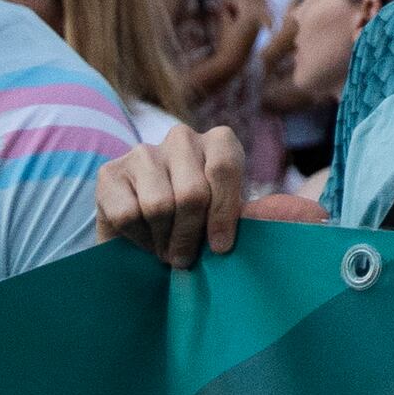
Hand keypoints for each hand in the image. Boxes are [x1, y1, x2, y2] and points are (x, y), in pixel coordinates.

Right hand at [96, 123, 249, 269]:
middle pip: (192, 193)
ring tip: (166, 249)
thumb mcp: (228, 216)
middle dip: (190, 236)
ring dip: (163, 240)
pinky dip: (138, 237)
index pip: (224, 168)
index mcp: (219, 141)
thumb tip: (284, 214)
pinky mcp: (109, 173)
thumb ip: (249, 213)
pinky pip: (128, 214)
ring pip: (159, 206)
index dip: (223, 214)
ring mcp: (143, 151)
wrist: (145, 232)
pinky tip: (143, 238)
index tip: (220, 248)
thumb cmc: (199, 224)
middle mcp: (182, 137)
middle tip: (185, 257)